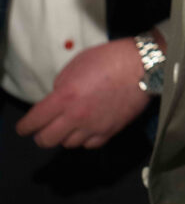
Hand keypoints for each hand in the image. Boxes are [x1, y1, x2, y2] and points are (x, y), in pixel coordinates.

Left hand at [15, 38, 150, 148]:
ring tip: (71, 123)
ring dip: (65, 135)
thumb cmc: (111, 59)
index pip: (34, 121)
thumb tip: (56, 99)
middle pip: (46, 140)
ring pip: (68, 144)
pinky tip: (88, 126)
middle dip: (41, 135)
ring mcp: (93, 127)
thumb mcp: (78, 63)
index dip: (25, 127)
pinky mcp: (109, 132)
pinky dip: (85, 138)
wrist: (143, 66)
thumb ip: (62, 83)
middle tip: (44, 128)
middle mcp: (76, 117)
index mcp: (65, 97)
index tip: (24, 128)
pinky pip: (89, 144)